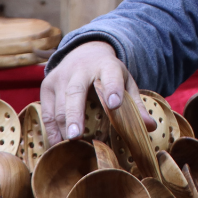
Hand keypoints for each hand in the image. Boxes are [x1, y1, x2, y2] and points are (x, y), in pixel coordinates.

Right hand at [40, 40, 155, 145]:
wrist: (86, 51)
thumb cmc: (109, 73)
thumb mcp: (126, 82)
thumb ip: (136, 104)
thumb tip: (150, 127)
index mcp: (106, 66)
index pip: (111, 75)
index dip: (112, 89)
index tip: (114, 104)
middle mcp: (81, 69)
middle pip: (76, 91)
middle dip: (75, 114)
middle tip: (76, 135)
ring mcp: (61, 76)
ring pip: (59, 103)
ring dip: (63, 126)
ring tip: (68, 146)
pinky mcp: (47, 84)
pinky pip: (47, 110)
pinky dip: (51, 128)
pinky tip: (57, 143)